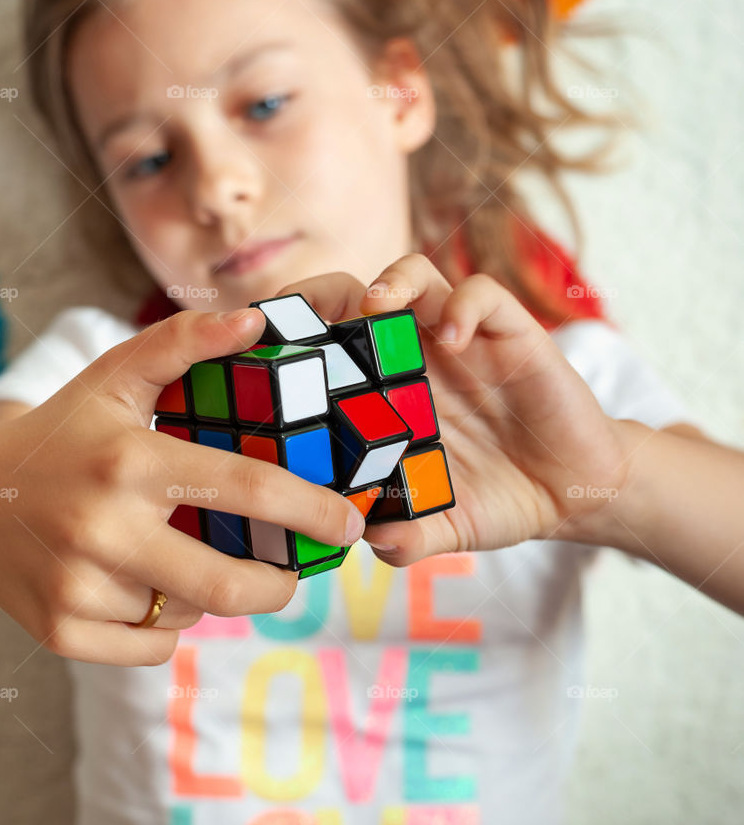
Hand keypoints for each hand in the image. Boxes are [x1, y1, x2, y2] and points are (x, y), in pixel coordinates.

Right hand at [0, 308, 364, 663]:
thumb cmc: (61, 435)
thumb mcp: (113, 379)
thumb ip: (183, 341)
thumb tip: (255, 320)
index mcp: (130, 461)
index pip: (247, 491)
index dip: (312, 511)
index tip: (349, 524)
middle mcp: (104, 528)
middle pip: (229, 585)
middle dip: (280, 585)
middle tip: (292, 574)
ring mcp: (79, 587)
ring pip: (190, 613)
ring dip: (208, 593)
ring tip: (182, 557)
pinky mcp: (62, 634)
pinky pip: (153, 645)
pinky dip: (165, 623)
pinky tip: (140, 586)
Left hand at [277, 255, 628, 565]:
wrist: (569, 493)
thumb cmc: (496, 499)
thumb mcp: (446, 526)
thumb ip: (413, 537)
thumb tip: (376, 548)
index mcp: (385, 394)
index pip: (324, 347)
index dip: (290, 340)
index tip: (256, 349)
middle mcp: (415, 356)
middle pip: (354, 296)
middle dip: (320, 294)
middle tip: (298, 313)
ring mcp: (461, 340)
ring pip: (416, 276)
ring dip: (391, 281)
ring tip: (377, 306)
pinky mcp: (511, 333)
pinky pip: (483, 295)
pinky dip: (465, 306)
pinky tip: (455, 339)